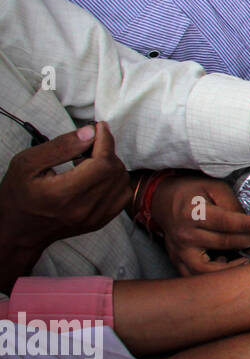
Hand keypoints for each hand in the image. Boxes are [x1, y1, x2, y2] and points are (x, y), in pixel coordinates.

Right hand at [0, 123, 129, 261]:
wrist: (17, 230)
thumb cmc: (18, 194)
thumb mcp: (27, 164)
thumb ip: (60, 147)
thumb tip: (90, 133)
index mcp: (63, 194)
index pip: (102, 163)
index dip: (105, 140)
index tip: (99, 127)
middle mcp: (83, 209)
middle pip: (114, 171)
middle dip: (106, 151)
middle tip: (87, 145)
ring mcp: (95, 218)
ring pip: (122, 182)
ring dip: (111, 165)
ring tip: (88, 162)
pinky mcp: (100, 222)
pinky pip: (122, 195)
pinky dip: (115, 180)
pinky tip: (96, 176)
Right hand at [151, 173, 249, 275]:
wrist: (162, 199)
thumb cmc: (191, 191)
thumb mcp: (213, 187)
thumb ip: (232, 204)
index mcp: (193, 214)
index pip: (227, 223)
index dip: (249, 226)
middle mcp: (185, 235)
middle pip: (225, 244)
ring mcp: (180, 251)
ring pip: (210, 269)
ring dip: (234, 267)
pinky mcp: (178, 260)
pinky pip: (197, 276)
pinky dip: (215, 276)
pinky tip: (230, 265)